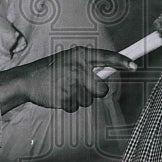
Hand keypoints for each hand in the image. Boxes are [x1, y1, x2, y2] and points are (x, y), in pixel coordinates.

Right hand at [0, 46, 136, 113]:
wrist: (27, 80)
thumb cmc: (51, 70)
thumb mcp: (68, 59)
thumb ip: (87, 65)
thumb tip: (110, 72)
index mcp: (79, 55)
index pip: (106, 57)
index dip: (122, 62)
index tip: (135, 67)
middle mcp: (77, 68)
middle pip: (102, 89)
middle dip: (95, 92)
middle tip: (82, 87)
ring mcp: (71, 83)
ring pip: (89, 100)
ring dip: (79, 98)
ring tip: (65, 89)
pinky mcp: (64, 98)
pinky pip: (76, 107)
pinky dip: (69, 105)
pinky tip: (59, 96)